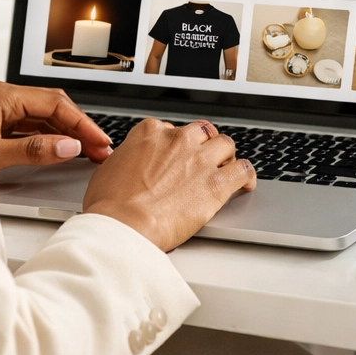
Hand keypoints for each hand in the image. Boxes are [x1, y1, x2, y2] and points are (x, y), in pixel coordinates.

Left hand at [0, 82, 112, 174]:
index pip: (55, 104)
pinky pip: (31, 125)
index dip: (82, 123)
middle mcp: (4, 97)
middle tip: (101, 149)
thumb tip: (67, 146)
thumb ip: (33, 150)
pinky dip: (50, 136)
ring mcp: (0, 109)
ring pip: (43, 116)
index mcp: (4, 95)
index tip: (99, 141)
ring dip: (67, 132)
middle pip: (53, 106)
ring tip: (88, 151)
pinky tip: (62, 149)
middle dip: (79, 126)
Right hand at [82, 118, 255, 251]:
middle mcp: (178, 140)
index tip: (176, 155)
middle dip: (204, 144)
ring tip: (227, 168)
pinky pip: (243, 170)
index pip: (171, 128)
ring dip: (227, 156)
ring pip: (226, 145)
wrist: (123, 226)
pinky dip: (247, 175)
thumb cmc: (110, 205)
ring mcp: (199, 160)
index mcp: (150, 133)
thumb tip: (128, 164)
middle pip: (202, 132)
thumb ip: (126, 159)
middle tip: (204, 159)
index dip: (176, 144)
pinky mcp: (216, 184)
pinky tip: (246, 183)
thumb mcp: (108, 170)